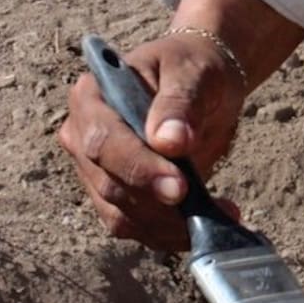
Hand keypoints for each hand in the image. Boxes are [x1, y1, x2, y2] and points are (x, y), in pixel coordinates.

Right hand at [59, 31, 245, 250]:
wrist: (201, 84)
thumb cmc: (193, 69)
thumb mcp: (194, 73)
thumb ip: (181, 102)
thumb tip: (170, 141)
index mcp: (91, 96)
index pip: (103, 142)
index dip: (139, 169)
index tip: (179, 188)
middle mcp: (82, 137)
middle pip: (110, 186)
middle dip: (160, 206)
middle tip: (210, 212)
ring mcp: (95, 171)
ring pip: (122, 216)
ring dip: (170, 226)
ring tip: (222, 214)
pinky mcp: (116, 197)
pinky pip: (137, 227)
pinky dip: (172, 233)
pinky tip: (210, 221)